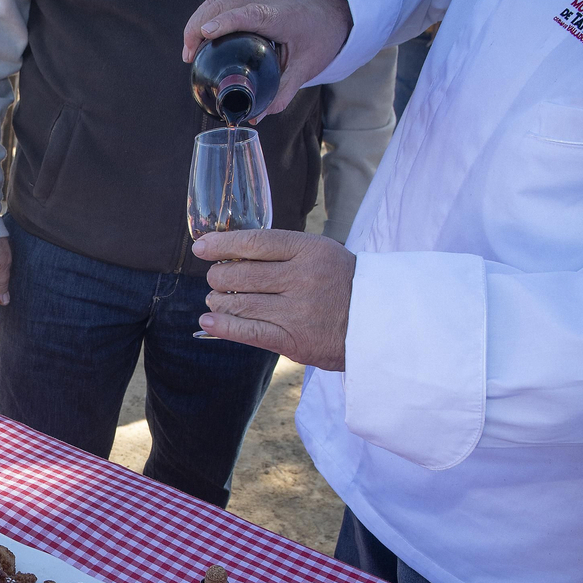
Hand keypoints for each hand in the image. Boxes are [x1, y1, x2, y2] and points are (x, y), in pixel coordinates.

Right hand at [181, 0, 353, 116]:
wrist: (336, 5)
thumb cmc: (322, 34)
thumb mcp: (306, 67)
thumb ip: (282, 92)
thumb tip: (257, 116)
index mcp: (279, 14)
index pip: (246, 14)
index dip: (224, 23)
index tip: (204, 36)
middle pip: (223, 4)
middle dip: (198, 27)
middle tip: (188, 57)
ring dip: (198, 20)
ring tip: (190, 48)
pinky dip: (207, 12)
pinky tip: (201, 32)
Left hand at [192, 228, 353, 370]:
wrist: (380, 323)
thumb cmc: (344, 285)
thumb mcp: (322, 254)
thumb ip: (284, 252)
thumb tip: (232, 253)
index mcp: (309, 250)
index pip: (254, 242)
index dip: (222, 244)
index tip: (202, 248)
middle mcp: (302, 278)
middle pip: (240, 274)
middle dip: (219, 277)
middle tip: (217, 280)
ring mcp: (297, 311)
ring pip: (239, 303)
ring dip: (219, 302)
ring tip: (218, 300)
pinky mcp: (293, 340)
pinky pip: (248, 331)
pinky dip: (222, 326)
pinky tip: (209, 320)